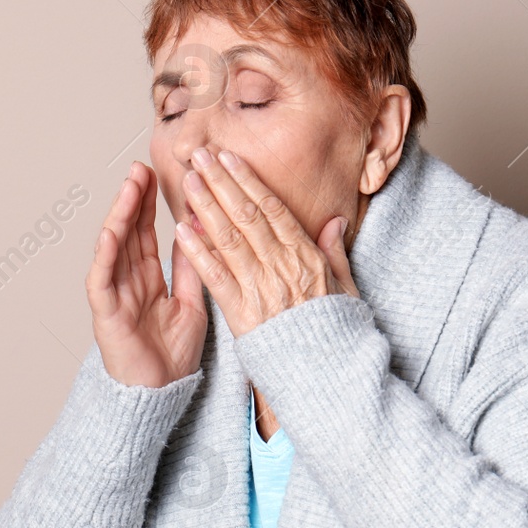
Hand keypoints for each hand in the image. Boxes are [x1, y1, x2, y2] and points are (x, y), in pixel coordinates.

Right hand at [87, 161, 207, 388]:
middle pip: (128, 233)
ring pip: (113, 248)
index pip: (146, 232)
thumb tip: (196, 230)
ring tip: (128, 188)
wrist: (161, 394)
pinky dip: (105, 256)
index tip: (157, 174)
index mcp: (148, 278)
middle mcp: (128, 281)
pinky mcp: (105, 313)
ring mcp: (114, 294)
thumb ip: (190, 268)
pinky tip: (111, 233)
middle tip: (141, 167)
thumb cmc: (173, 355)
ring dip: (119, 216)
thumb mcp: (192, 302)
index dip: (149, 204)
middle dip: (133, 199)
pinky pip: (102, 279)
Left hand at [174, 147, 359, 337]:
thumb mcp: (345, 286)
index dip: (248, 181)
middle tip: (199, 155)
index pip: (272, 209)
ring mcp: (260, 287)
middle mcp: (281, 266)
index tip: (229, 158)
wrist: (325, 372)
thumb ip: (334, 251)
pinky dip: (197, 250)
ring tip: (188, 180)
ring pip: (229, 238)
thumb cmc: (333, 330)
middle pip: (246, 215)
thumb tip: (336, 221)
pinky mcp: (241, 312)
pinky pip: (215, 276)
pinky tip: (181, 228)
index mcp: (305, 255)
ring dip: (206, 206)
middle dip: (220, 182)